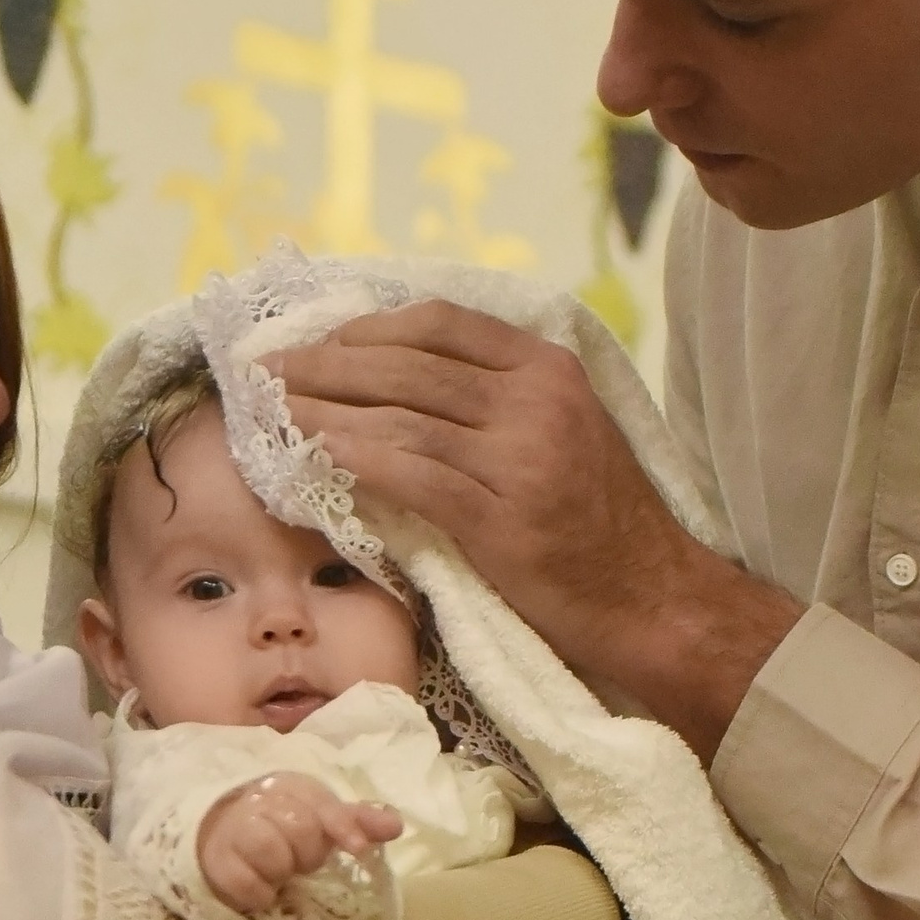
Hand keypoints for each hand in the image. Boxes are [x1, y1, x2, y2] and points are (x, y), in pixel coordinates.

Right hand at [196, 773, 403, 917]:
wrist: (219, 831)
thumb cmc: (280, 824)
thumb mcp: (319, 816)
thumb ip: (357, 821)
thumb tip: (396, 825)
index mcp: (291, 787)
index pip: (321, 803)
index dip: (342, 826)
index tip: (359, 849)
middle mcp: (260, 801)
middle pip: (300, 829)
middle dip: (307, 854)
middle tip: (299, 861)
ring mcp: (234, 829)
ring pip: (271, 852)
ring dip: (282, 871)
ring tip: (278, 872)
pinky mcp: (215, 861)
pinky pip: (246, 883)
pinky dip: (259, 893)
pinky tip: (263, 890)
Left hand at [272, 301, 802, 758]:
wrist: (654, 598)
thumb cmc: (600, 524)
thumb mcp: (564, 431)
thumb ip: (499, 398)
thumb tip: (403, 381)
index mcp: (548, 366)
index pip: (440, 321)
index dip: (365, 326)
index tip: (316, 340)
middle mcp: (536, 397)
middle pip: (407, 362)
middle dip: (325, 363)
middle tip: (265, 371)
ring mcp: (521, 454)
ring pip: (399, 413)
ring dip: (323, 408)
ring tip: (270, 410)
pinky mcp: (502, 515)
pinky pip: (411, 473)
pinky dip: (354, 457)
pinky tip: (311, 453)